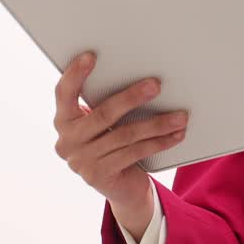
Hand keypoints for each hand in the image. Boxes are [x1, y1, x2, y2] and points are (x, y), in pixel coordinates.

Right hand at [53, 51, 189, 210]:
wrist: (119, 187)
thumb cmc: (111, 143)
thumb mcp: (102, 124)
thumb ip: (106, 104)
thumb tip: (141, 78)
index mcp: (64, 121)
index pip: (64, 94)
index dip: (75, 74)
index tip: (90, 56)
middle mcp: (67, 142)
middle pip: (103, 114)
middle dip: (132, 97)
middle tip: (155, 85)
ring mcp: (82, 161)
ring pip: (126, 135)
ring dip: (157, 124)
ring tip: (179, 116)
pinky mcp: (100, 175)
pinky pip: (135, 152)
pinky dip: (159, 142)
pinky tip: (175, 134)